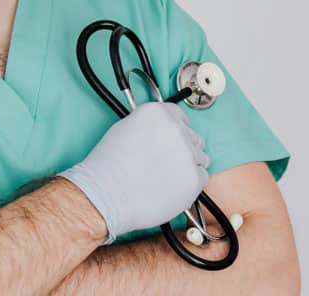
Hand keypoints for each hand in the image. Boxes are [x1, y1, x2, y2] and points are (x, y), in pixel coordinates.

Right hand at [58, 101, 208, 243]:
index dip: (176, 130)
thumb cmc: (108, 167)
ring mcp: (187, 153)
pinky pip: (202, 178)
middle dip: (183, 149)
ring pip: (200, 158)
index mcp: (158, 113)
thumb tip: (162, 133)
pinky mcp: (193, 177)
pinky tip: (170, 188)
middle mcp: (175, 129)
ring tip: (166, 177)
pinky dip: (190, 184)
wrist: (106, 194)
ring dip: (188, 166)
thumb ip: (150, 127)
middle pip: (193, 137)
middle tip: (167, 163)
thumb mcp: (125, 130)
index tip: (172, 140)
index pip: (180, 116)